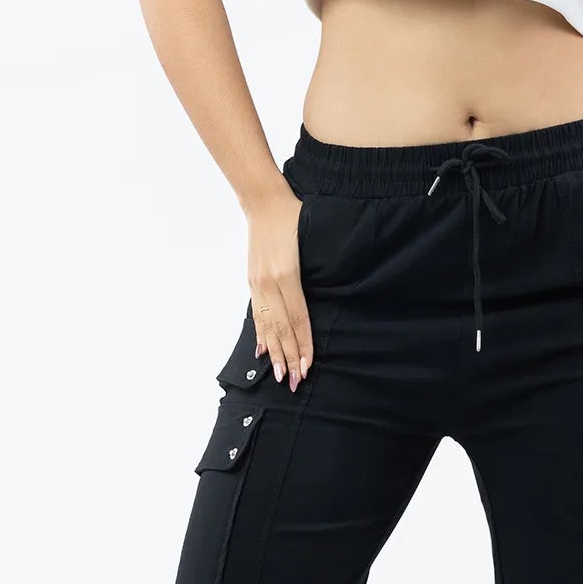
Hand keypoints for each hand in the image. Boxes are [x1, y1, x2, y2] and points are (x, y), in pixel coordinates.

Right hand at [246, 176, 313, 388]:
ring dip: (274, 352)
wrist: (264, 202)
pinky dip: (260, 334)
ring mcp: (258, 283)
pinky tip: (262, 350)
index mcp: (287, 274)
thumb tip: (330, 296)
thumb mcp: (312, 241)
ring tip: (280, 374)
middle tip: (296, 381)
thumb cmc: (294, 217)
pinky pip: (256, 314)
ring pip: (267, 325)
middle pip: (282, 327)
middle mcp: (269, 283)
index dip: (304, 343)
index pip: (298, 317)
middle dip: (290, 356)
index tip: (309, 365)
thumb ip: (318, 270)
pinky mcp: (252, 282)